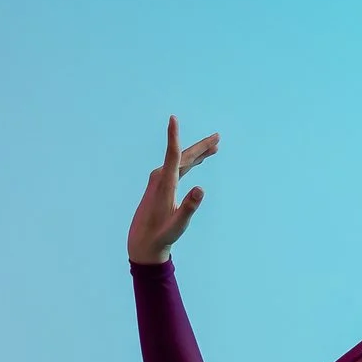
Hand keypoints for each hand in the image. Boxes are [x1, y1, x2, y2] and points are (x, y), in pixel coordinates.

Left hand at [128, 117, 219, 263]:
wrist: (143, 243)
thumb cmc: (161, 236)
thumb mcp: (178, 225)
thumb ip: (189, 207)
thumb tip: (200, 189)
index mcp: (165, 184)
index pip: (172, 154)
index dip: (173, 135)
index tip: (173, 118)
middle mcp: (160, 178)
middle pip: (183, 156)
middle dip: (201, 146)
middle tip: (218, 137)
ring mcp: (159, 180)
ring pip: (181, 161)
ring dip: (198, 153)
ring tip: (215, 146)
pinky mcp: (160, 185)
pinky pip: (177, 167)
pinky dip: (189, 162)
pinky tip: (197, 161)